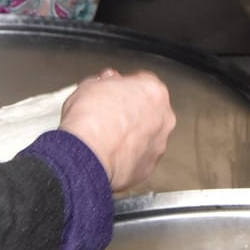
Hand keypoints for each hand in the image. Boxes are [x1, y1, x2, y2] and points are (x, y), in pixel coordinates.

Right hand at [58, 69, 176, 192]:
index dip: (124, 86)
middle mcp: (163, 118)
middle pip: (149, 110)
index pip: (143, 82)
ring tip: (107, 138)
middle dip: (132, 112)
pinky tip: (109, 154)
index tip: (113, 91)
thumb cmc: (90, 120)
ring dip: (131, 136)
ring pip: (147, 136)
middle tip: (109, 114)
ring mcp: (158, 144)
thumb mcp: (89, 85)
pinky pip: (139, 158)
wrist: (87, 153)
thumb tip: (104, 82)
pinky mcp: (148, 168)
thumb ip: (104, 81)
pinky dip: (127, 157)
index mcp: (153, 91)